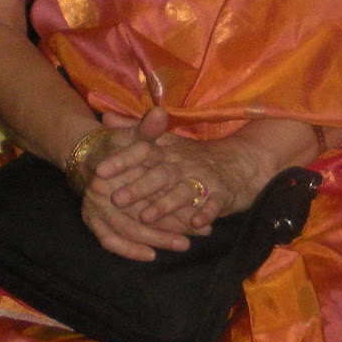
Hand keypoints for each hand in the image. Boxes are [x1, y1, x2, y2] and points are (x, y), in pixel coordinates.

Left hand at [73, 106, 271, 259]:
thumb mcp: (167, 141)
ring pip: (183, 191)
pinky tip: (196, 224)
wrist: (242, 163)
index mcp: (169, 150)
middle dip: (138, 188)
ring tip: (146, 216)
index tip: (100, 170)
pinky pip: (214, 203)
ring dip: (165, 204)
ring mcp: (205, 178)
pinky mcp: (223, 194)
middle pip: (160, 174)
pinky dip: (206, 213)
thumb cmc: (195, 156)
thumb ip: (136, 131)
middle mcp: (185, 163)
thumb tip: (105, 117)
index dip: (122, 160)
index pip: (144, 151)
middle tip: (116, 199)